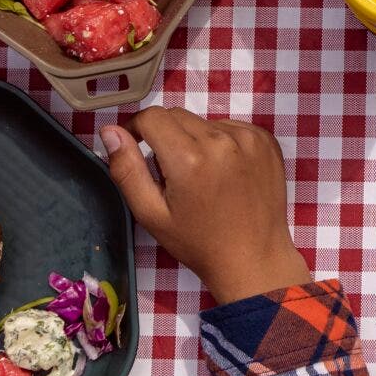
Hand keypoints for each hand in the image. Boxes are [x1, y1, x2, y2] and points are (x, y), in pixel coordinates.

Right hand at [100, 111, 310, 304]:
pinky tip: (226, 172)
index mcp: (189, 158)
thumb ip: (127, 169)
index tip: (137, 147)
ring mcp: (248, 138)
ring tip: (202, 176)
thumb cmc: (197, 242)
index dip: (136, 129)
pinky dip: (222, 142)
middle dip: (166, 137)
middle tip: (173, 173)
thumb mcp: (151, 214)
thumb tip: (109, 131)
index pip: (151, 117)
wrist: (253, 259)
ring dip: (195, 139)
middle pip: (177, 116)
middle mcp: (221, 140)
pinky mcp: (266, 141)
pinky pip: (231, 127)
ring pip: (204, 122)